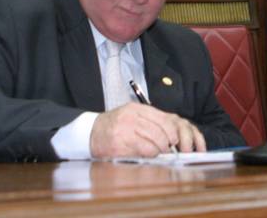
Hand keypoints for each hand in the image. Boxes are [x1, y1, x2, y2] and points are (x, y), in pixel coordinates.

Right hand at [90, 103, 205, 158]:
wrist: (90, 132)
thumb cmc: (115, 126)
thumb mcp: (133, 116)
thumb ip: (150, 122)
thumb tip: (171, 134)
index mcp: (137, 109)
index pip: (163, 119)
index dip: (173, 131)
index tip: (175, 139)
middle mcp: (132, 117)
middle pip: (160, 131)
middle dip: (168, 143)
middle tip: (168, 149)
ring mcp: (125, 131)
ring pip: (153, 142)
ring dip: (159, 151)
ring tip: (158, 154)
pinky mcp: (119, 145)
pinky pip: (142, 151)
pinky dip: (149, 155)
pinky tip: (147, 156)